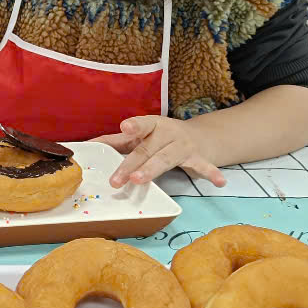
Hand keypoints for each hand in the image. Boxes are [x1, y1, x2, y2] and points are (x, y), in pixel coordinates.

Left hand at [95, 115, 226, 188]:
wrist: (200, 137)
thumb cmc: (160, 137)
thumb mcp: (142, 135)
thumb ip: (116, 141)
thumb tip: (88, 145)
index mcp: (153, 125)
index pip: (142, 124)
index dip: (134, 126)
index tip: (124, 127)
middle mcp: (168, 133)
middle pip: (148, 149)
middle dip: (132, 164)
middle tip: (119, 179)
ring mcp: (183, 146)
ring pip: (167, 159)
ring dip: (153, 170)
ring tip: (140, 180)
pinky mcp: (198, 158)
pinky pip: (204, 166)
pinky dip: (211, 173)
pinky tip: (219, 182)